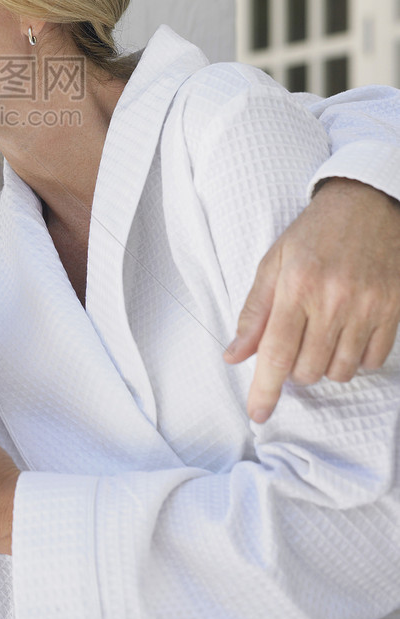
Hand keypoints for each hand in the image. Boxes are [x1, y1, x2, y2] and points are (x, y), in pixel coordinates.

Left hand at [225, 179, 399, 422]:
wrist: (368, 204)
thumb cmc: (314, 233)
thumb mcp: (274, 262)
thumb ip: (254, 312)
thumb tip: (234, 355)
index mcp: (296, 285)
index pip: (276, 352)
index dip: (265, 389)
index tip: (257, 413)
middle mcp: (333, 299)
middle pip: (308, 369)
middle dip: (294, 367)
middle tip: (295, 338)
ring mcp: (367, 307)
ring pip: (340, 372)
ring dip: (325, 365)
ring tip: (321, 335)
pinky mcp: (393, 311)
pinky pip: (372, 361)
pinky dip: (356, 358)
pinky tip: (347, 333)